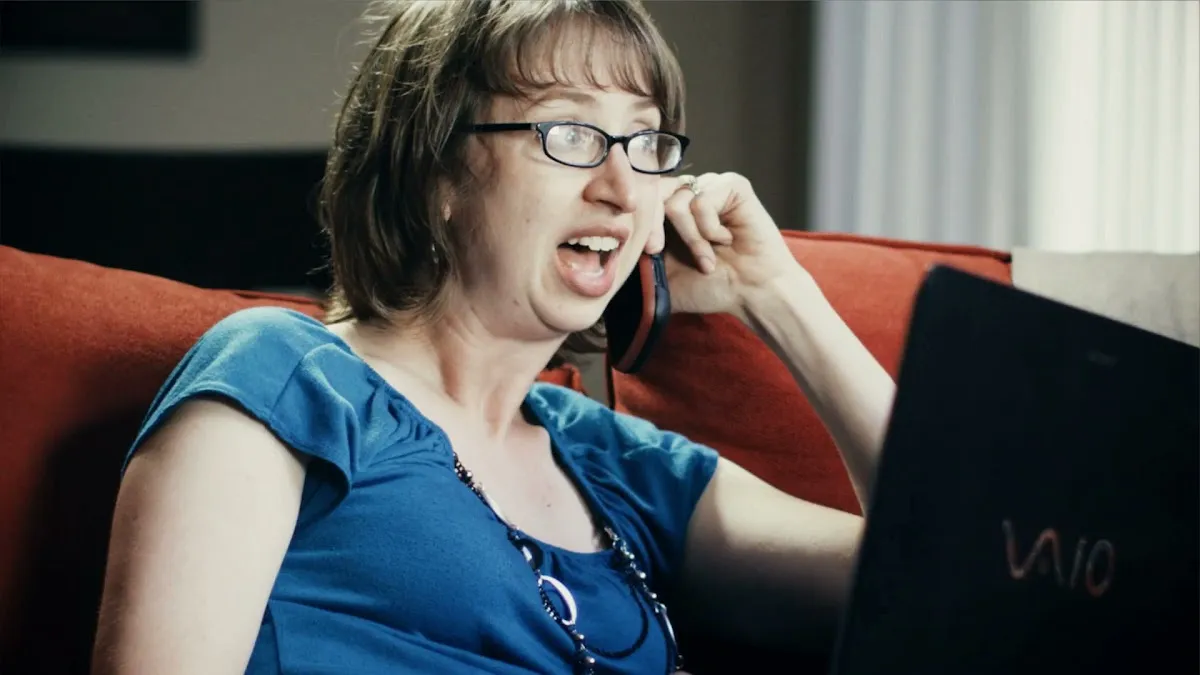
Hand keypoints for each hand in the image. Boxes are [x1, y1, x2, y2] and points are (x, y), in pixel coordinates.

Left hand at [647, 172, 803, 322]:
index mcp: (668, 213)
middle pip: (652, 193)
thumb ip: (635, 261)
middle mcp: (687, 194)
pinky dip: (710, 228)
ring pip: (677, 200)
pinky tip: (726, 240)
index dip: (632, 218)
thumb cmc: (711, 287)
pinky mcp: (732, 185)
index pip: (639, 198)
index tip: (642, 249)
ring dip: (690, 238)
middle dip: (651, 227)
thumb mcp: (662, 276)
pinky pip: (703, 199)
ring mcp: (709, 187)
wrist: (751, 292)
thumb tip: (599, 254)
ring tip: (707, 259)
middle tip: (657, 253)